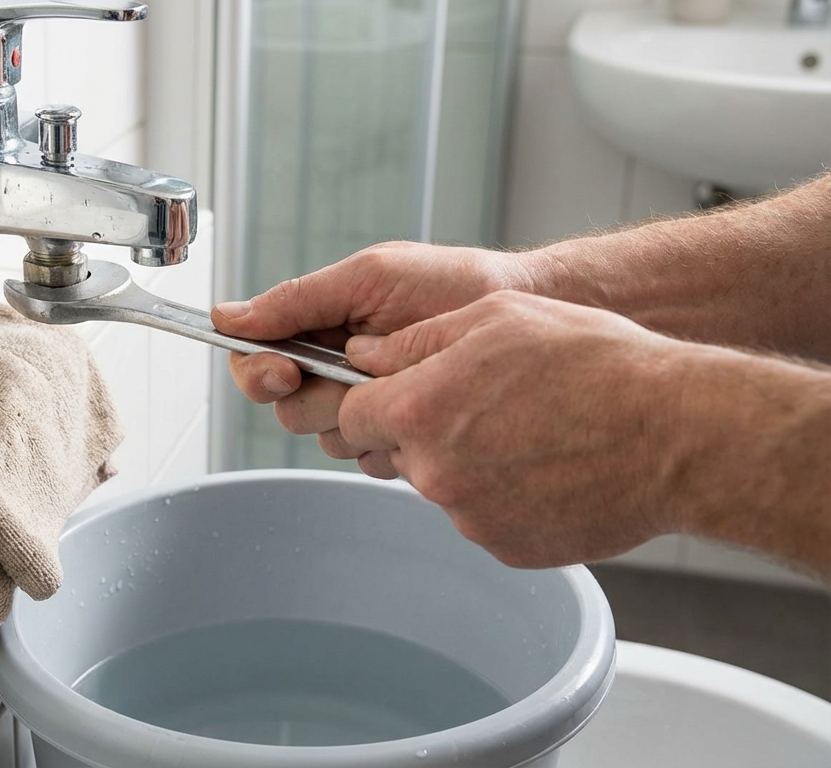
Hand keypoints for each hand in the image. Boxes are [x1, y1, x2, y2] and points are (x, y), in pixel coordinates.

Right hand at [212, 241, 530, 475]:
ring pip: (326, 438)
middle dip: (316, 397)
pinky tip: (422, 413)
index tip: (284, 370)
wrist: (527, 313)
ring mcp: (367, 407)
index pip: (255, 359)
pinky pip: (370, 458)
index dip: (257, 371)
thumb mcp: (370, 278)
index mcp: (318, 328)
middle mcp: (334, 371)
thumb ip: (297, 299)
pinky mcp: (400, 437)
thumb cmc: (453, 285)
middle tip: (355, 378)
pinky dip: (391, 440)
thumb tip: (228, 314)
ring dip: (358, 418)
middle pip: (284, 406)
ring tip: (405, 386)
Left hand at [338, 291, 685, 566]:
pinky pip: (485, 517)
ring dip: (469, 461)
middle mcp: (433, 473)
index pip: (351, 415)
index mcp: (418, 411)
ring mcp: (470, 518)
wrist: (677, 435)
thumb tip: (361, 356)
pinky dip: (506, 495)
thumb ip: (413, 341)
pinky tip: (551, 465)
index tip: (401, 389)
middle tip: (488, 404)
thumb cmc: (594, 363)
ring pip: (444, 485)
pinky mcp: (507, 548)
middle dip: (426, 428)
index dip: (373, 398)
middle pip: (398, 452)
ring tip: (533, 430)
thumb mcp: (496, 317)